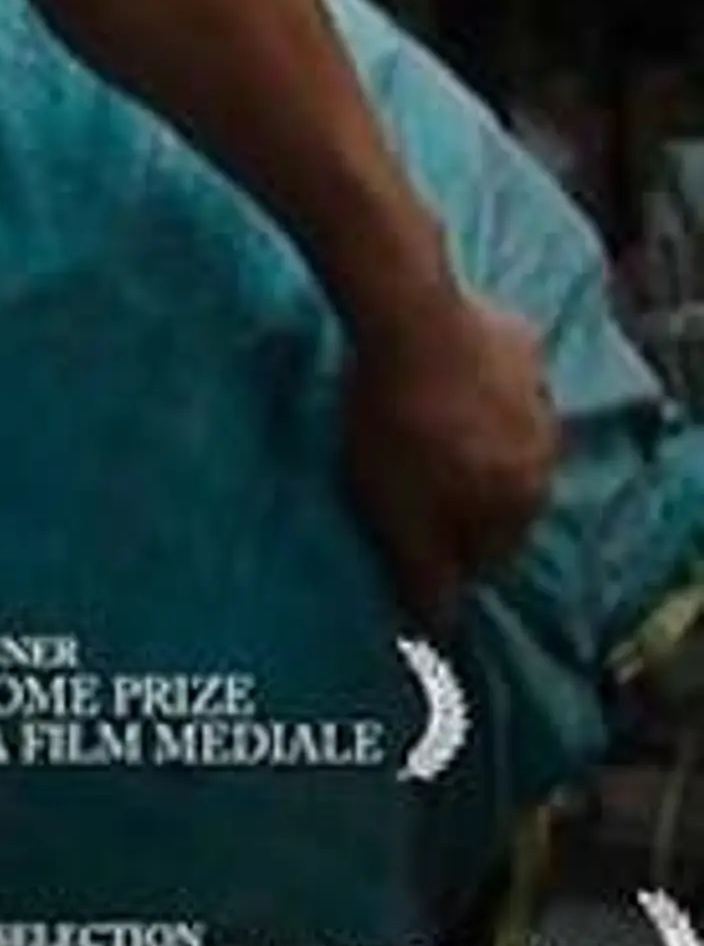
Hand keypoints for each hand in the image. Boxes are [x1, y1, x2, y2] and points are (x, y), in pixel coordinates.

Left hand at [339, 290, 557, 630]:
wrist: (407, 315)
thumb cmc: (397, 424)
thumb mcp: (399, 516)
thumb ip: (426, 578)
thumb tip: (441, 631)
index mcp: (523, 501)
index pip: (489, 551)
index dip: (442, 544)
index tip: (405, 522)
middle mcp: (547, 453)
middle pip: (501, 493)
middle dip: (460, 490)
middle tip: (404, 467)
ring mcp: (539, 393)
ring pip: (503, 435)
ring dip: (469, 435)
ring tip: (415, 416)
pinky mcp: (520, 342)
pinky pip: (498, 376)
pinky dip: (473, 380)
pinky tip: (432, 368)